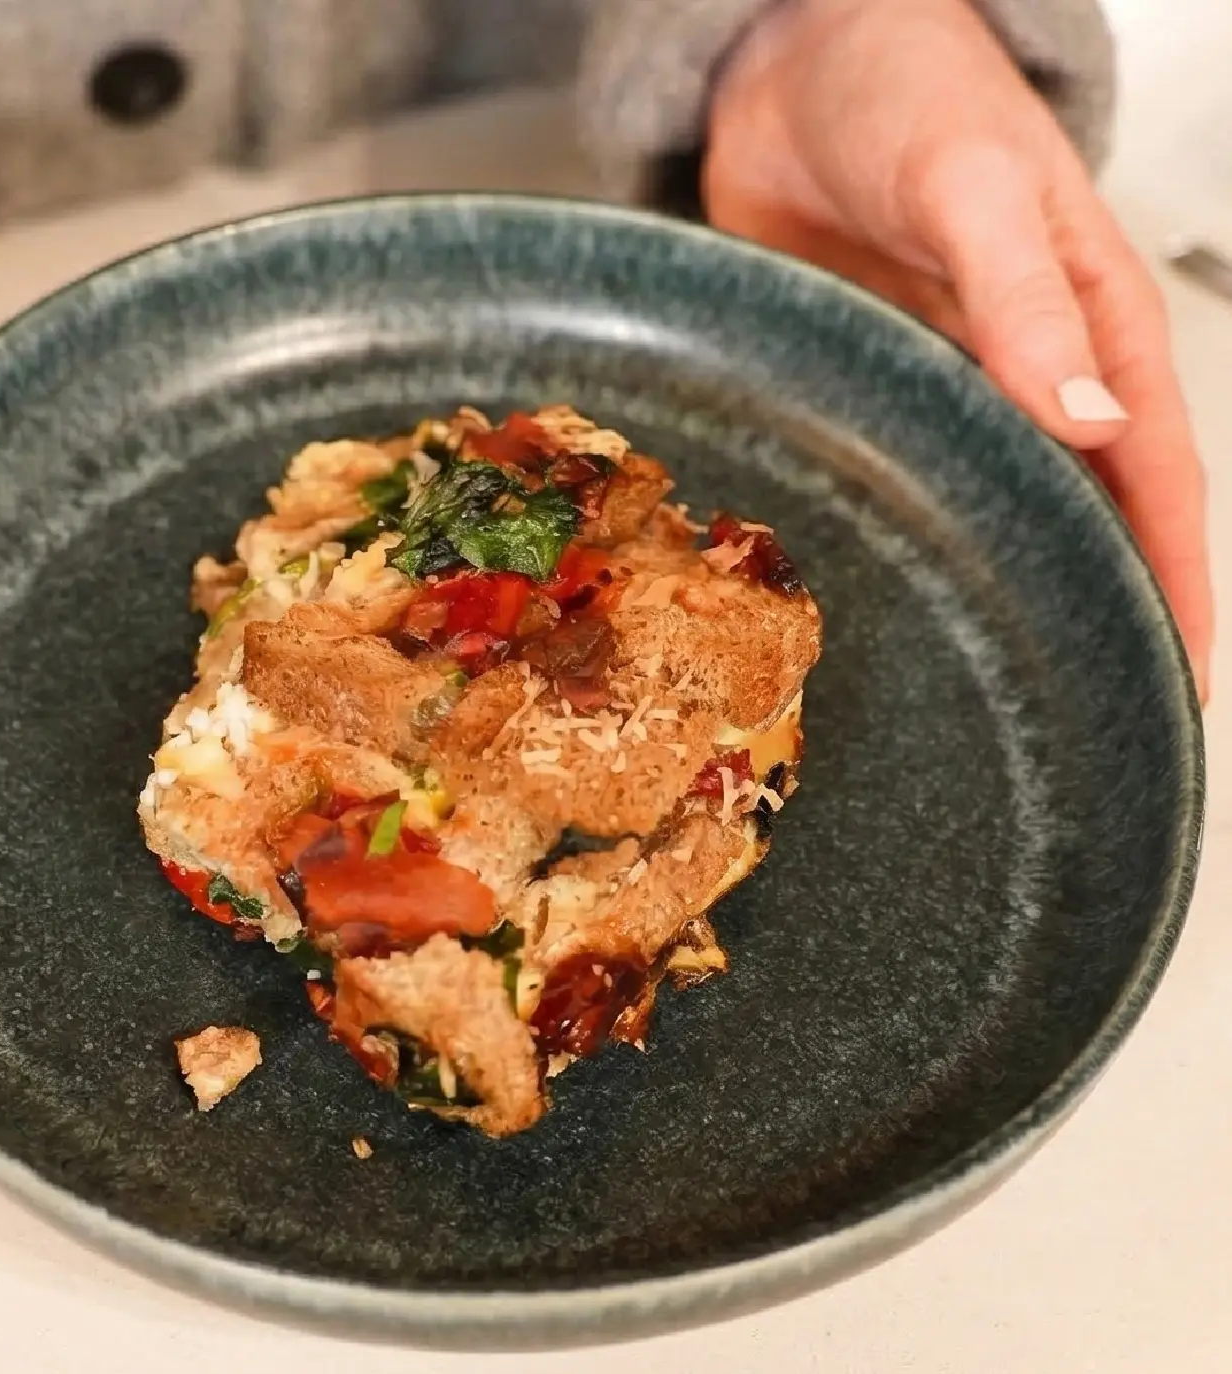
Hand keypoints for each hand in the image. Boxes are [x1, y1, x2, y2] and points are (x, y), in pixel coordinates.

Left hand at [704, 0, 1213, 700]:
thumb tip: (1093, 421)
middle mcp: (1027, 372)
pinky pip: (899, 480)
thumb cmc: (907, 90)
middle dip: (1094, 608)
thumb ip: (1027, 303)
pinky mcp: (867, 392)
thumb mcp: (977, 186)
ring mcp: (944, 389)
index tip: (1180, 679)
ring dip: (1000, 584)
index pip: (1156, 475)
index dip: (1174, 578)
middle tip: (1085, 711)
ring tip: (991, 682)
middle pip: (1081, 513)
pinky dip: (908, 537)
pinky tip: (890, 593)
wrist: (790, 62)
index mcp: (1093, 324)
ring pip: (990, 509)